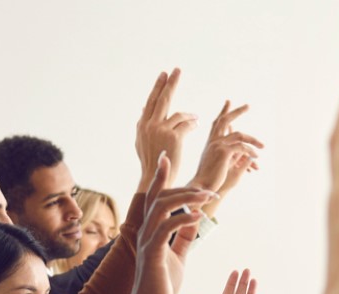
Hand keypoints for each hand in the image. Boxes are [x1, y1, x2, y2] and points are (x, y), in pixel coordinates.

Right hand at [129, 154, 216, 293]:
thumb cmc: (162, 283)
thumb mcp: (178, 255)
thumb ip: (184, 236)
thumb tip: (195, 218)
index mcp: (151, 230)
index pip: (154, 197)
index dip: (159, 177)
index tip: (165, 158)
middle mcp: (146, 231)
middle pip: (160, 196)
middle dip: (185, 188)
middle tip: (209, 190)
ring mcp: (147, 241)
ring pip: (162, 207)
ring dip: (186, 198)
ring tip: (207, 197)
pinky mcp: (151, 253)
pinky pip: (166, 228)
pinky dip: (183, 218)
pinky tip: (199, 216)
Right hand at [135, 69, 198, 191]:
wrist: (155, 178)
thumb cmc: (151, 161)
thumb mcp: (142, 142)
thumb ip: (144, 125)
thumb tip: (143, 109)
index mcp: (142, 125)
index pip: (151, 101)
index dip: (158, 87)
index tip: (164, 75)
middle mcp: (149, 125)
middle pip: (162, 99)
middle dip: (170, 83)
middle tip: (177, 70)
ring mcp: (160, 130)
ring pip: (178, 114)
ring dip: (189, 116)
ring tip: (195, 118)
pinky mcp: (173, 136)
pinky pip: (186, 124)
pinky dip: (192, 124)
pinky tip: (196, 125)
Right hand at [189, 101, 263, 215]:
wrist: (203, 187)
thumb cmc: (211, 180)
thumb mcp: (221, 165)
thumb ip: (231, 156)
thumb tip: (244, 153)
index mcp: (211, 143)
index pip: (217, 124)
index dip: (223, 113)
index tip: (228, 103)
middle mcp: (213, 141)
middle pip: (225, 120)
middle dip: (237, 111)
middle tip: (247, 106)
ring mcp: (218, 145)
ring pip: (240, 135)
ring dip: (253, 140)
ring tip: (262, 146)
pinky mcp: (224, 152)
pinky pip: (242, 147)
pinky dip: (250, 152)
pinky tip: (256, 157)